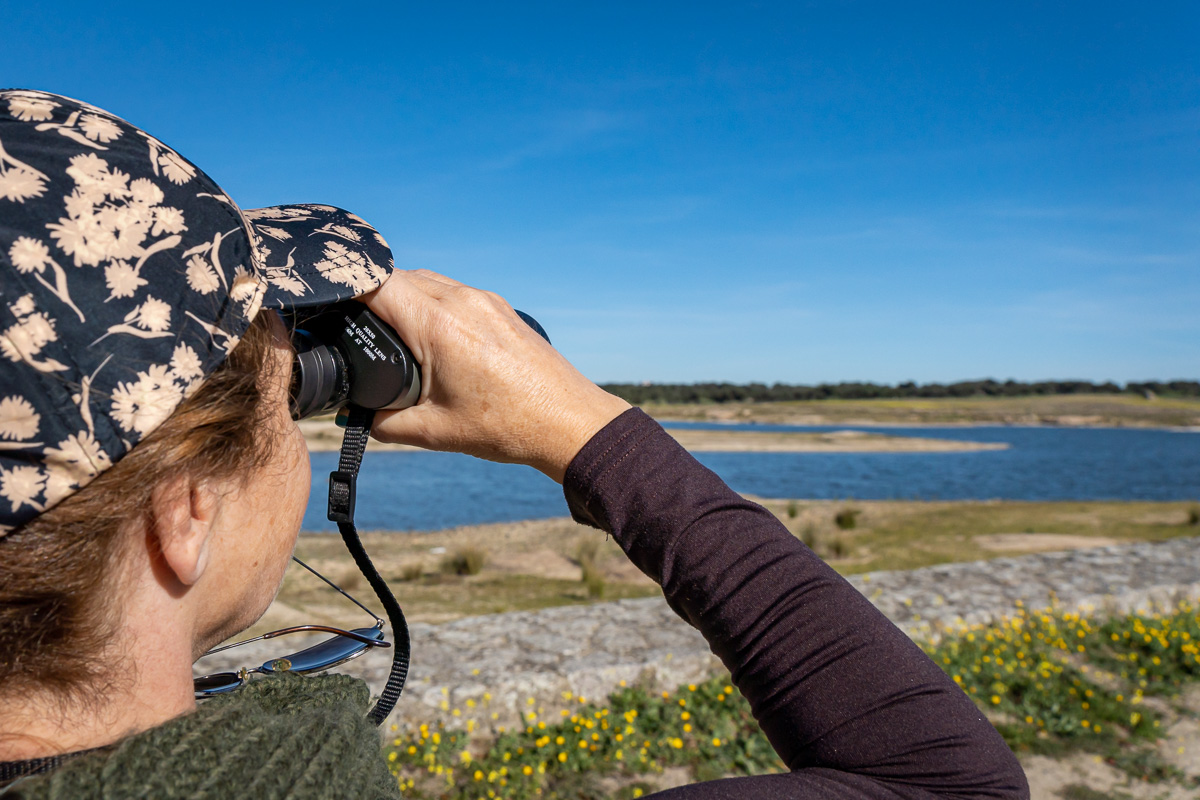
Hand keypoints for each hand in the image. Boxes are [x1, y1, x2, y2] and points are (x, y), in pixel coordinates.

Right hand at [360, 270, 630, 482]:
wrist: (569, 422)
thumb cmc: (509, 427)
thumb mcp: (435, 432)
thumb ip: (384, 423)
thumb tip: (354, 418)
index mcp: (440, 325)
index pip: (377, 282)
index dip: (345, 287)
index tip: (326, 302)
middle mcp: (463, 301)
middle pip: (398, 275)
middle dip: (369, 295)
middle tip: (350, 324)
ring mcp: (485, 300)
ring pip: (427, 280)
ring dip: (402, 296)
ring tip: (386, 332)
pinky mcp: (500, 308)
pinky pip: (453, 291)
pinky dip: (431, 304)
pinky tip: (426, 335)